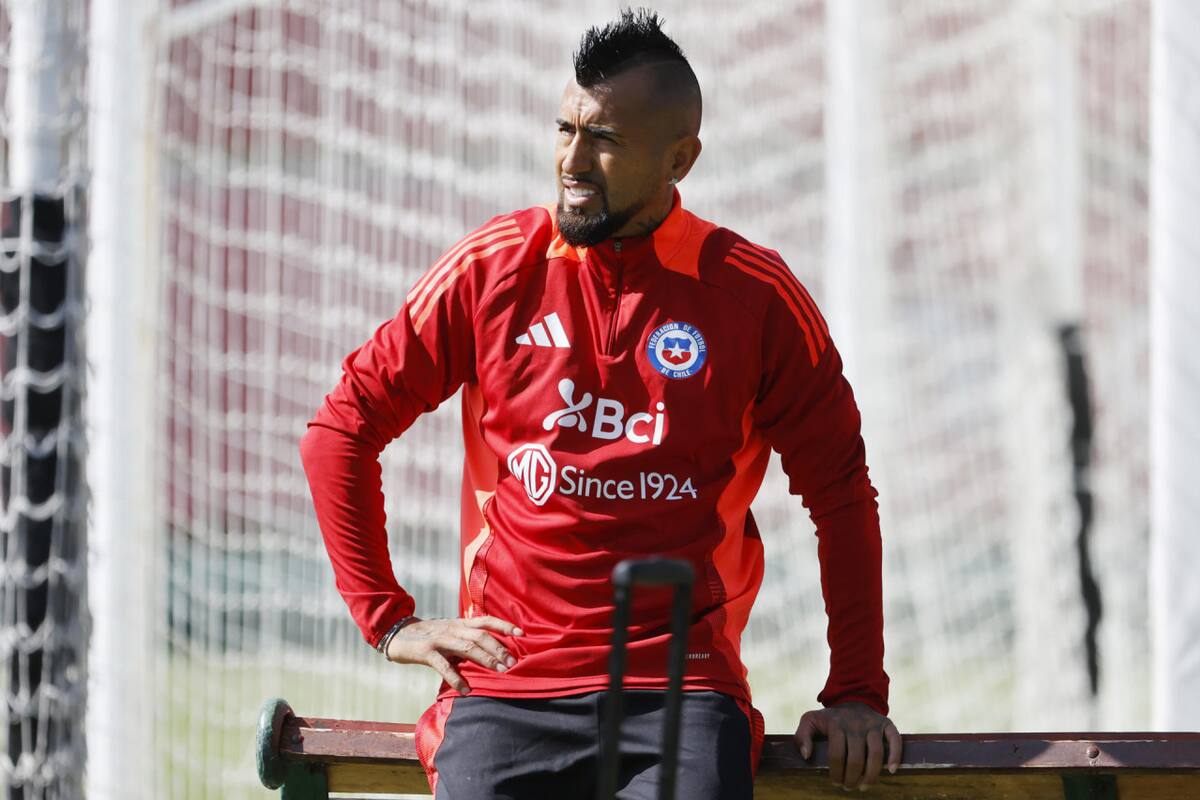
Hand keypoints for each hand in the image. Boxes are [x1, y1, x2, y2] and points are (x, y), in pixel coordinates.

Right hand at [385, 616, 523, 694]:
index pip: (486, 621)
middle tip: (513, 663)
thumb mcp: (450, 633)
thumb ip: (467, 640)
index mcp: (460, 624)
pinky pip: (444, 666)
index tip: (522, 633)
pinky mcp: (426, 652)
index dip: (504, 626)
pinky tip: (467, 690)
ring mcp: (440, 640)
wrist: (397, 633)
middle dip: (499, 649)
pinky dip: (457, 679)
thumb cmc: (428, 636)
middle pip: (481, 636)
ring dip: (486, 660)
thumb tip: (489, 653)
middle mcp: (453, 629)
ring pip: (467, 648)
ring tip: (500, 671)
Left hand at [794, 701, 901, 790]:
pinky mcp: (887, 724)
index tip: (835, 782)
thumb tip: (807, 755)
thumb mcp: (810, 721)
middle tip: (849, 786)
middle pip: (856, 758)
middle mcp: (855, 724)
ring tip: (864, 786)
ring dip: (871, 775)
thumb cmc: (830, 718)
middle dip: (852, 778)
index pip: (836, 755)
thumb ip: (802, 736)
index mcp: (836, 724)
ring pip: (876, 753)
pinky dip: (895, 756)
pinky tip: (892, 770)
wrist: (852, 699)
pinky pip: (895, 740)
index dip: (836, 773)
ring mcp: (872, 724)